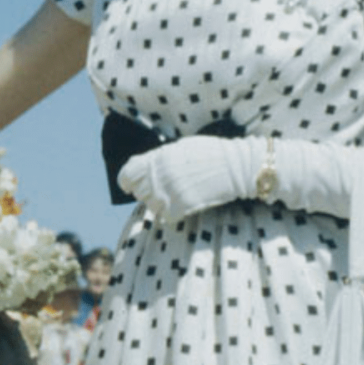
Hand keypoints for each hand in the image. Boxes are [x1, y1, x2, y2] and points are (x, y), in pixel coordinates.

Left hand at [116, 135, 259, 222]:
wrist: (237, 166)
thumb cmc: (211, 153)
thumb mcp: (181, 147)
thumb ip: (160, 157)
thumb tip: (144, 167)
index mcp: (158, 157)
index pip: (127, 174)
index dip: (126, 181)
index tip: (129, 186)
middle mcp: (160, 175)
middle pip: (139, 192)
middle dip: (147, 192)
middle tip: (164, 190)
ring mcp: (170, 191)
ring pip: (151, 206)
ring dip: (160, 204)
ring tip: (176, 196)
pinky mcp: (182, 206)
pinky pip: (166, 217)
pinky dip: (172, 215)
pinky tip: (182, 207)